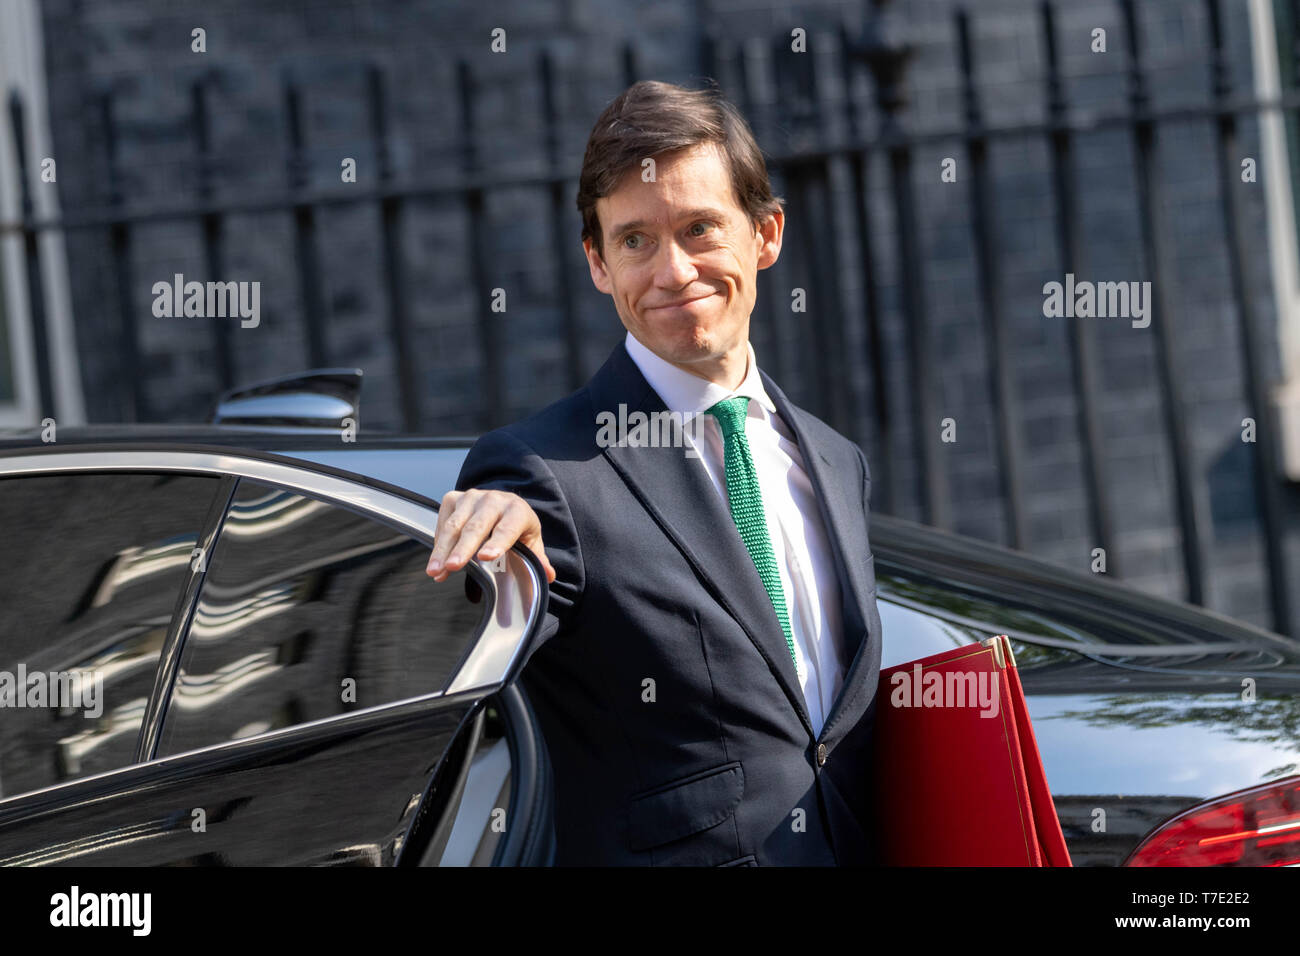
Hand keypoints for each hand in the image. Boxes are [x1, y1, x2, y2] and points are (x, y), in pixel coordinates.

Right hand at [426, 489, 556, 583]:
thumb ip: (538, 559)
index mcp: (517, 510)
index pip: (507, 528)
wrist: (502, 505)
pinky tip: (435, 564)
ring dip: (443, 550)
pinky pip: (442, 522)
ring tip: (435, 571)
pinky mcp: (453, 498)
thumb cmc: (517, 528)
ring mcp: (471, 497)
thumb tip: (549, 576)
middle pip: (477, 527)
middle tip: (453, 567)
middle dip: (463, 548)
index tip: (486, 557)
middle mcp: (494, 500)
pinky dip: (437, 544)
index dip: (497, 542)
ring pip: (454, 525)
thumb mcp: (531, 542)